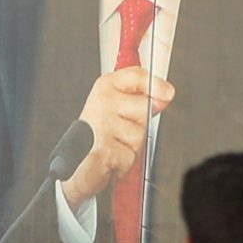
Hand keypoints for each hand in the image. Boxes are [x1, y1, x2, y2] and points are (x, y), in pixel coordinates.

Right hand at [60, 66, 174, 204]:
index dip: (155, 84)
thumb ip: (141, 99)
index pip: (136, 76)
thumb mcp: (118, 109)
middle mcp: (101, 102)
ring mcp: (101, 125)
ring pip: (139, 135)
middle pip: (145, 108)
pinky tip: (111, 158)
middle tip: (121, 131)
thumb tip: (166, 95)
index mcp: (105, 88)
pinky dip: (124, 163)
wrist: (74, 166)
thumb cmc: (97, 136)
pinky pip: (131, 155)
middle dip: (140, 125)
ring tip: (115, 145)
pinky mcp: (104, 149)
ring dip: (132, 146)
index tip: (167, 93)